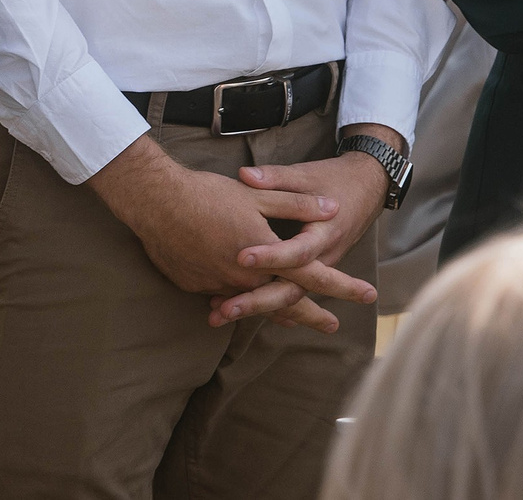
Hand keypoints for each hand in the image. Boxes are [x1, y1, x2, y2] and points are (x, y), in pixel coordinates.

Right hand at [87, 137, 373, 334]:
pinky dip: (239, 301)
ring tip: (292, 320)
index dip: (343, 286)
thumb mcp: (257, 195)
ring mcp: (221, 286)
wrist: (154, 203)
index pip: (315, 276)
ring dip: (276, 311)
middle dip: (312, 315)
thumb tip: (332, 209)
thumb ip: (296, 204)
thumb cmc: (207, 194)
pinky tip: (241, 302)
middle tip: (332, 327)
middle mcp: (247, 278)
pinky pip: (226, 297)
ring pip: (255, 304)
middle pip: (288, 302)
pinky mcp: (197, 285)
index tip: (368, 295)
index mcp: (268, 254)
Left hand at [207, 140, 394, 331]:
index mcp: (324, 234)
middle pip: (292, 289)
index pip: (297, 252)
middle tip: (225, 309)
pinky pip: (285, 291)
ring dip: (254, 307)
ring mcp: (316, 268)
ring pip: (287, 296)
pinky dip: (261, 302)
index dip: (271, 257)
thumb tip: (244, 175)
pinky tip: (228, 308)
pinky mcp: (308, 271)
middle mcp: (322, 258)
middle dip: (258, 301)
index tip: (242, 258)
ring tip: (218, 315)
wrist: (367, 187)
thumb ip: (276, 178)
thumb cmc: (335, 179)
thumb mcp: (307, 174)